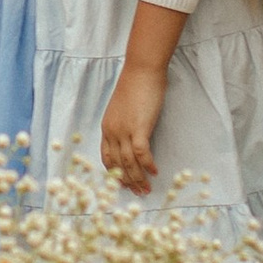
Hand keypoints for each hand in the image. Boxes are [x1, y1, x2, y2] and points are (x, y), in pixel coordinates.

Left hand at [99, 61, 165, 193]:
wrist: (142, 70)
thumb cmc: (136, 85)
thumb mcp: (123, 108)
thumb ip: (124, 123)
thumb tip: (133, 135)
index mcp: (107, 127)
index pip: (106, 157)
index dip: (114, 172)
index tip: (122, 183)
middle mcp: (112, 131)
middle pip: (117, 164)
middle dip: (127, 181)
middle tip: (137, 193)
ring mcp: (124, 130)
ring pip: (129, 162)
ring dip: (138, 178)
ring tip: (146, 189)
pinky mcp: (139, 128)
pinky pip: (142, 153)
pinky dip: (148, 165)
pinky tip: (155, 172)